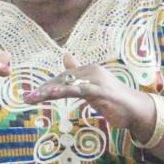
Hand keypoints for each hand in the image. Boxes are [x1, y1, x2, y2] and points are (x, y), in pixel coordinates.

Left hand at [24, 54, 151, 129]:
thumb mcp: (91, 86)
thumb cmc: (113, 99)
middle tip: (28, 98)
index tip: (32, 96)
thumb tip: (65, 55)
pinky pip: (82, 90)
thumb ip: (78, 73)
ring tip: (36, 96)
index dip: (47, 86)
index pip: (63, 78)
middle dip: (44, 90)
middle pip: (63, 80)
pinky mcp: (102, 91)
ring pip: (69, 84)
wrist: (136, 109)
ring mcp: (97, 81)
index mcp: (87, 70)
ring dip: (51, 91)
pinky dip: (68, 90)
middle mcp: (91, 72)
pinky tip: (56, 93)